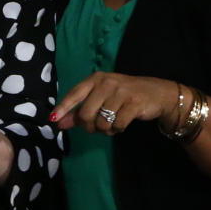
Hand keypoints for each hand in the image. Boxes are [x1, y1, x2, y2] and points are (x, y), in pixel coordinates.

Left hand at [50, 72, 177, 134]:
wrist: (158, 93)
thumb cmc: (124, 96)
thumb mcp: (100, 99)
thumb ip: (79, 111)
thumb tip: (58, 122)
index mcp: (95, 79)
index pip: (74, 94)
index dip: (63, 108)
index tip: (53, 120)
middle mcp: (107, 83)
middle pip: (86, 114)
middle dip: (89, 127)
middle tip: (96, 127)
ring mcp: (121, 92)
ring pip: (101, 122)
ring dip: (104, 130)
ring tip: (111, 124)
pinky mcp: (134, 103)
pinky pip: (117, 126)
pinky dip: (117, 130)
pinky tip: (122, 124)